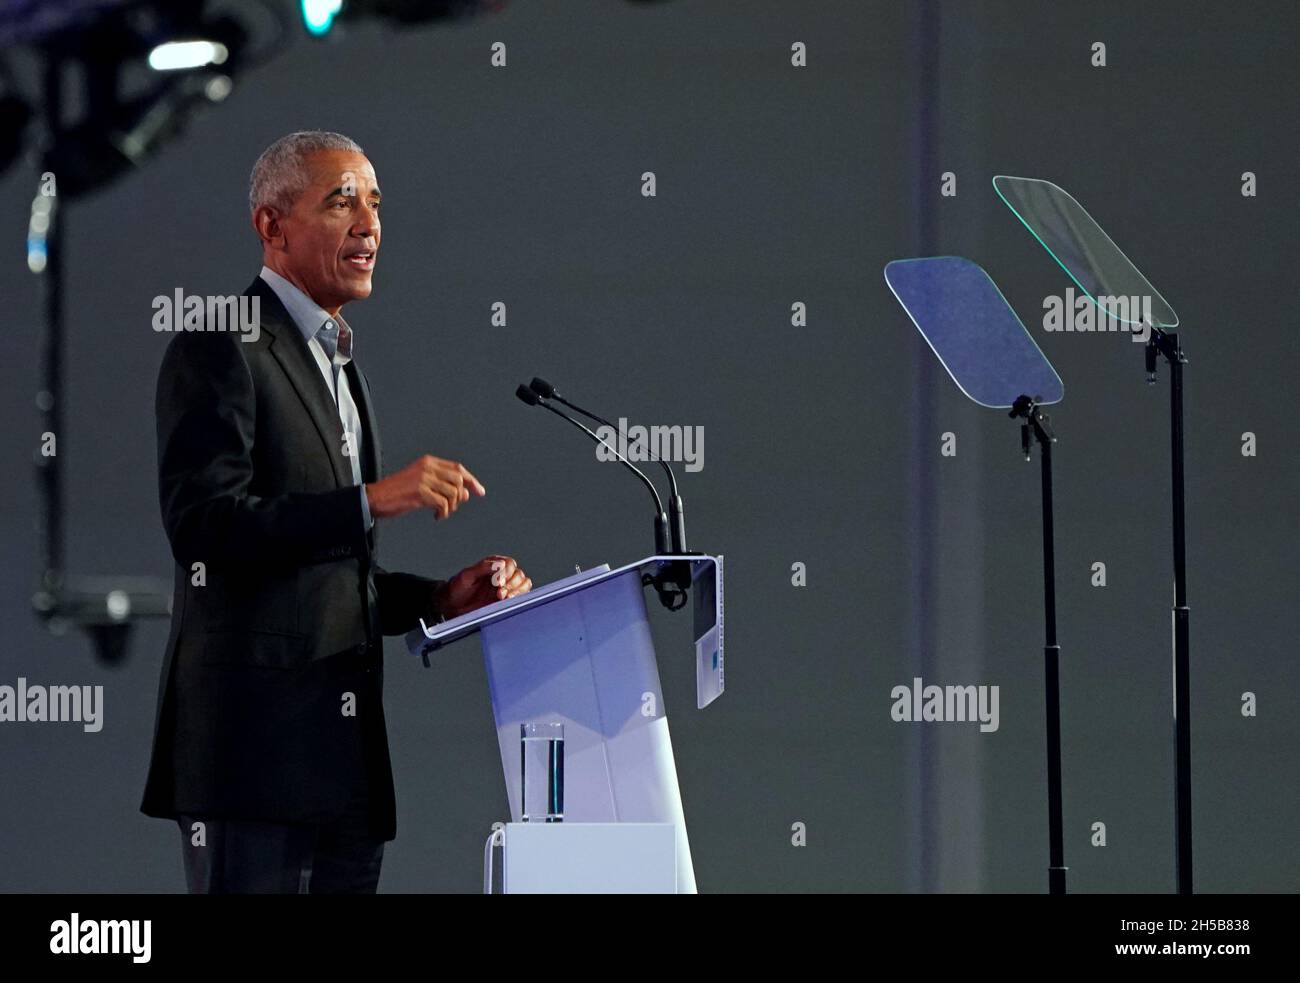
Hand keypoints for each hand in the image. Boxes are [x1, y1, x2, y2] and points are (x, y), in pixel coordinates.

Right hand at [364, 455, 485, 520]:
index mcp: (428, 462)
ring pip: (453, 492)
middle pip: (459, 479)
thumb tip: (465, 493)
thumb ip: (441, 485)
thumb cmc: (396, 493)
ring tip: (442, 512)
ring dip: (451, 507)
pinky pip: (443, 503)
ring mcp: (424, 478)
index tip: (480, 491)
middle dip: (462, 496)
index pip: (458, 468)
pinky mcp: (420, 491)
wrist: (374, 498)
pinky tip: (436, 516)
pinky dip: (443, 512)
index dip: (471, 480)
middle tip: (454, 506)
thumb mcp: (421, 483)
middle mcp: (427, 467)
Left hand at [435, 555, 532, 619]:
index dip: (506, 572)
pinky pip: (521, 595)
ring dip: (517, 590)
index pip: (509, 564)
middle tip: (499, 593)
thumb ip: (482, 568)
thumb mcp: (467, 576)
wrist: (452, 606)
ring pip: (523, 584)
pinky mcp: (507, 599)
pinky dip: (519, 597)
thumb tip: (499, 565)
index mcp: (493, 565)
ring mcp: (506, 587)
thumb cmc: (457, 589)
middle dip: (511, 584)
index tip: (498, 582)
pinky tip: (508, 601)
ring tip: (503, 598)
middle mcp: (502, 574)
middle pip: (518, 574)